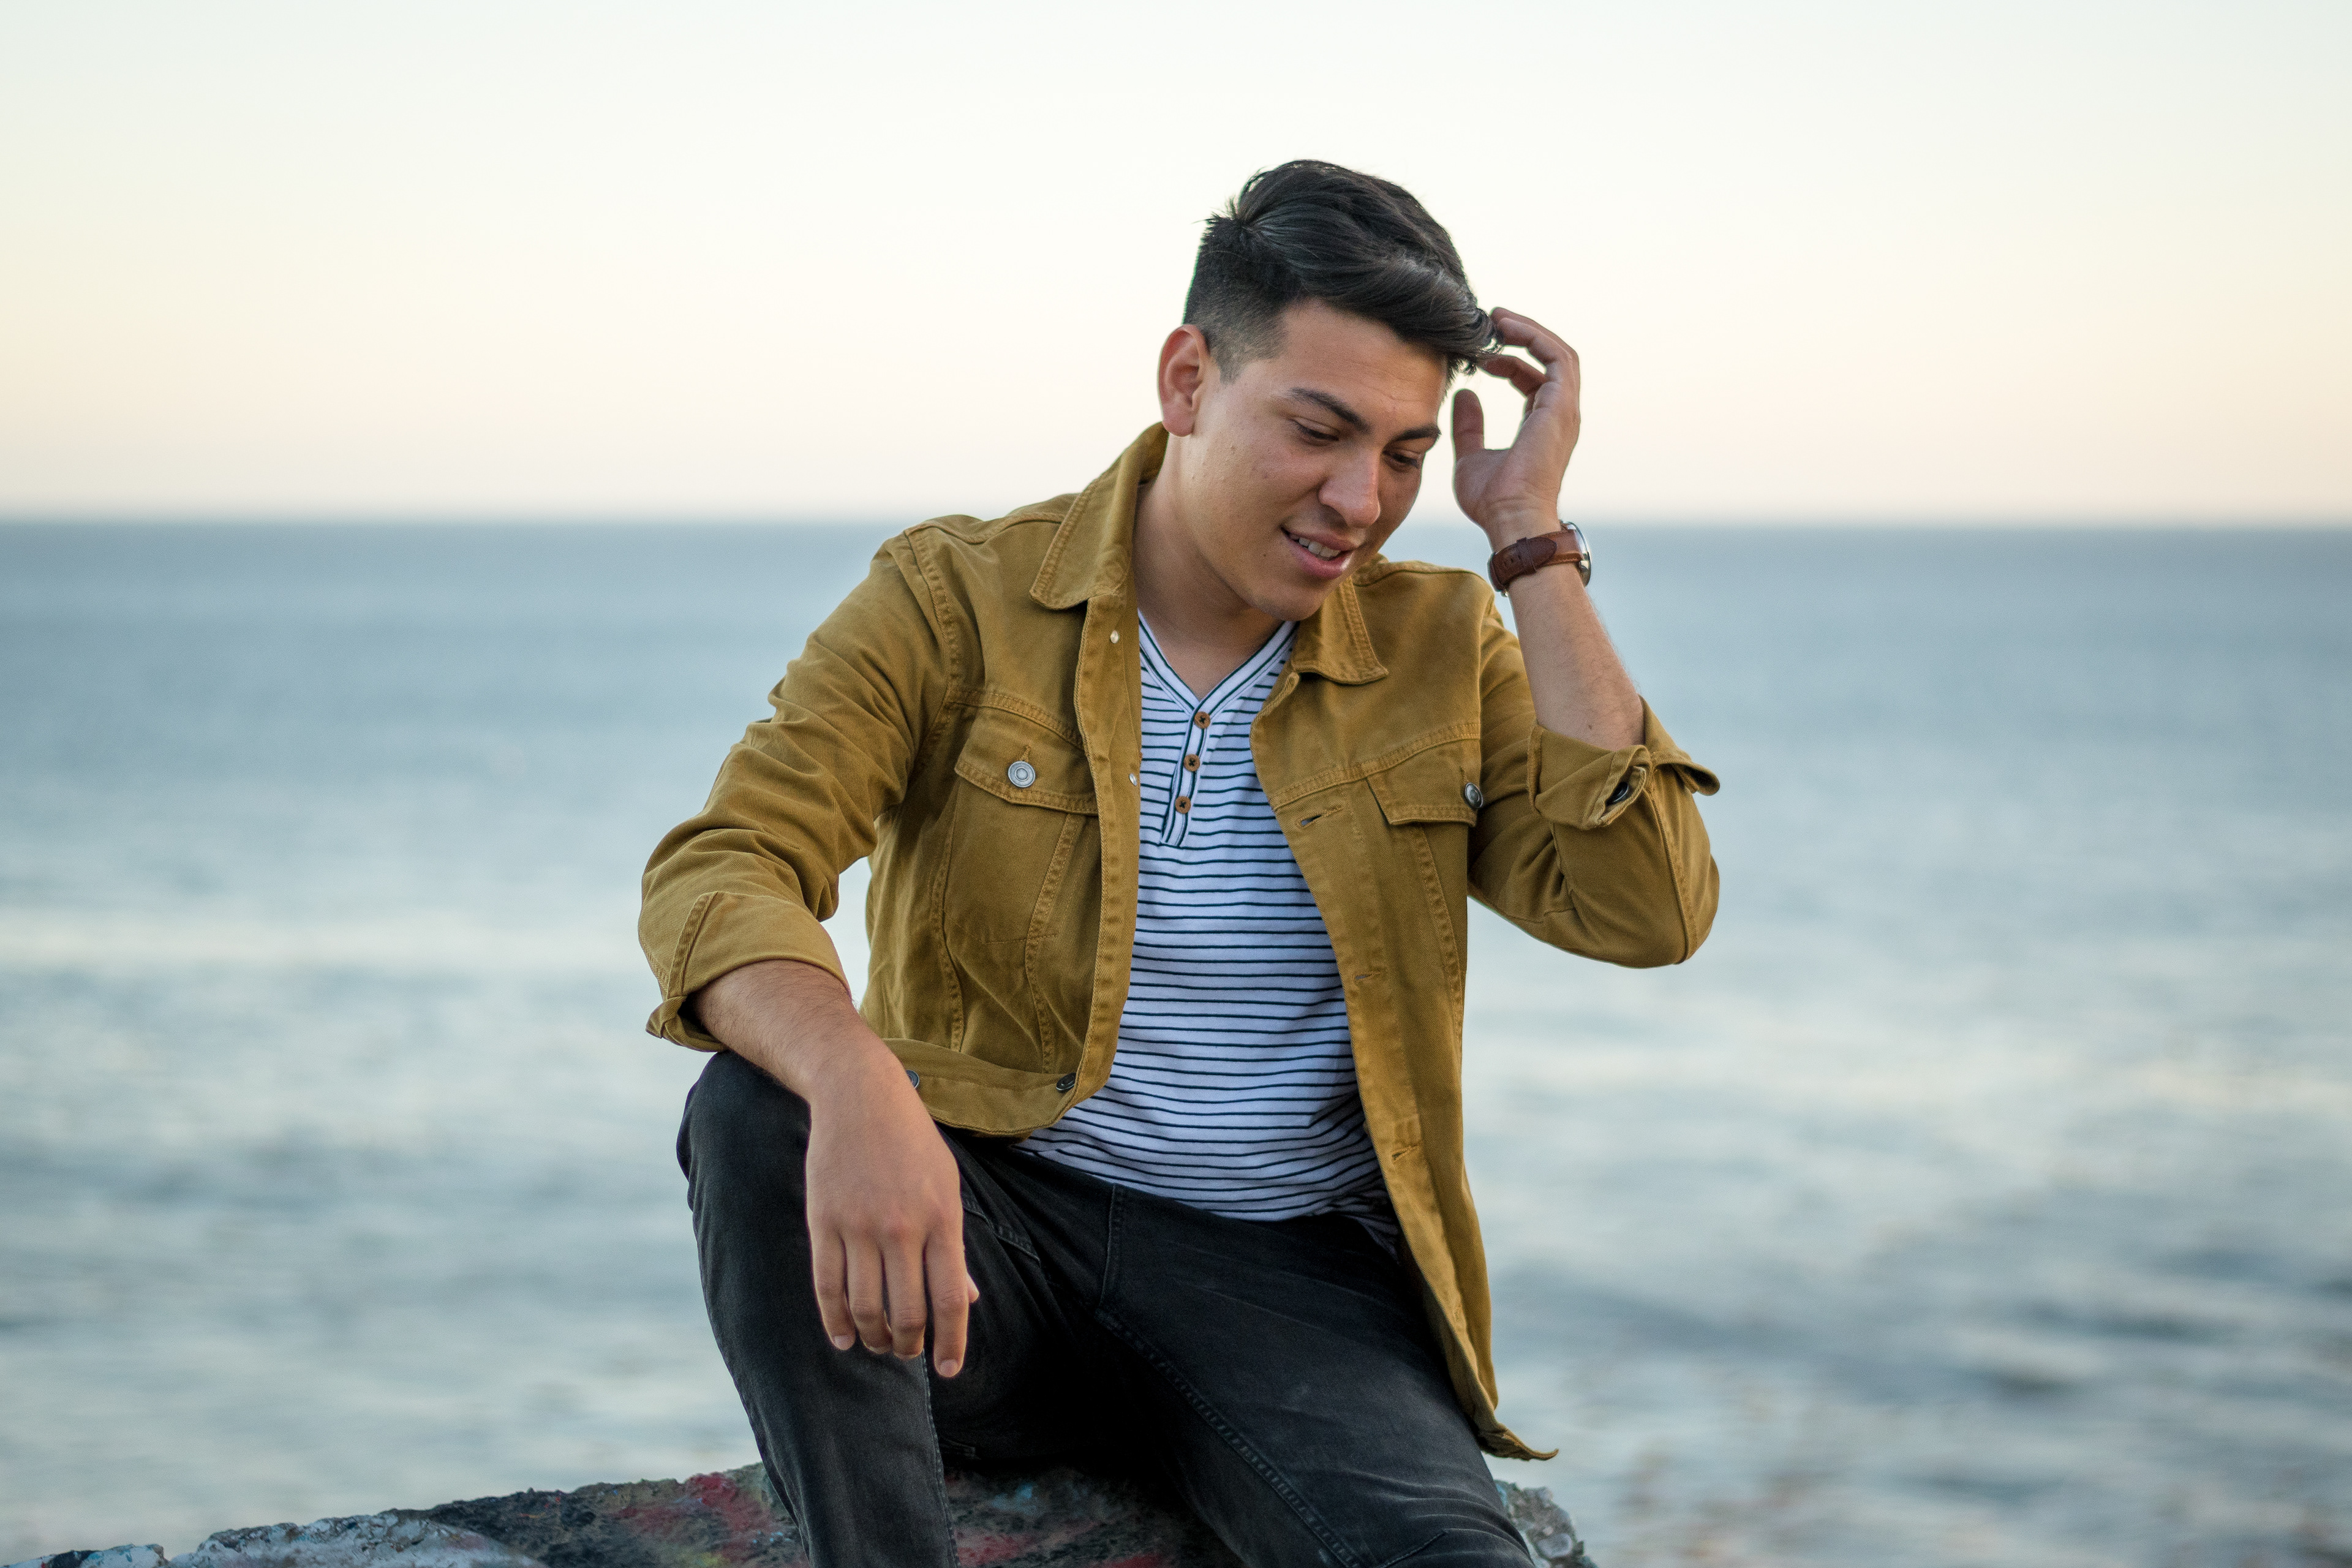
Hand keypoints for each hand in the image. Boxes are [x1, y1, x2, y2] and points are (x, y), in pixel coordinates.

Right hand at [800, 1041, 979, 1374]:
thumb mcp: (947, 1187)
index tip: (949, 1371)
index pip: (949, 1299)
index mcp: (942, 1219)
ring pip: (865, 1307)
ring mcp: (859, 1226)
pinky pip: (827, 1287)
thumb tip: (966, 1300)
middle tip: (909, 1353)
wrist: (859, 1097)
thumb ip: (953, 1247)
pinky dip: (835, 1322)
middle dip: (909, 1345)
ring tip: (881, 1345)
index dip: (951, 1343)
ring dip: (875, 1338)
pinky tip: (844, 1338)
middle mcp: (902, 1227)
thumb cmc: (912, 1144)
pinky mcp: (823, 1223)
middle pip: (907, 1311)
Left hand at [1451, 308, 1582, 548]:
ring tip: (1497, 318)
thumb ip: (1469, 426)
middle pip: (1550, 360)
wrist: (1510, 519)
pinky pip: (1557, 357)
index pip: (1533, 381)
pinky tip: (1505, 330)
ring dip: (1529, 331)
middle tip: (1491, 322)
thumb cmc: (1492, 501)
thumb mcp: (1470, 457)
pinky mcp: (1561, 406)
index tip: (1481, 356)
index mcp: (1542, 426)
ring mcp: (1564, 410)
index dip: (1510, 363)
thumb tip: (1465, 395)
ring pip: (1558, 353)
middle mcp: (1559, 415)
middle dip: (1523, 337)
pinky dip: (1534, 338)